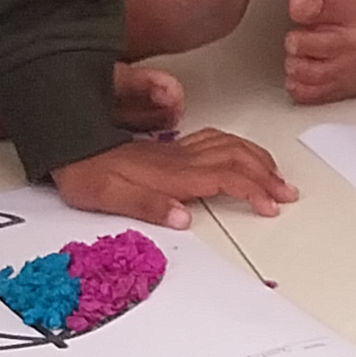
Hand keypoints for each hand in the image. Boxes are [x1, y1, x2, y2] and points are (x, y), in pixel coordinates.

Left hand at [53, 129, 297, 228]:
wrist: (67, 143)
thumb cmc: (84, 172)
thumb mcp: (106, 196)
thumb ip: (147, 205)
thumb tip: (182, 218)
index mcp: (170, 174)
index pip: (225, 177)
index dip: (254, 190)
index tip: (272, 205)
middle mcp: (179, 158)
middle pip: (236, 159)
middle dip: (268, 175)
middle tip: (288, 192)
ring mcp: (177, 150)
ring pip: (230, 145)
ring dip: (258, 159)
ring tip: (276, 174)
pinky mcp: (170, 148)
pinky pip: (215, 139)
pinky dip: (237, 146)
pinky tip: (240, 153)